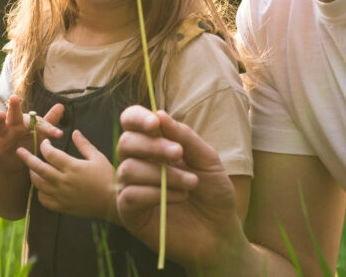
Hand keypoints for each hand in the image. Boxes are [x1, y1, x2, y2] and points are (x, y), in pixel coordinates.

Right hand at [0, 94, 63, 172]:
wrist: (13, 165)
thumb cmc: (27, 145)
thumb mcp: (39, 136)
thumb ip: (48, 122)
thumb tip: (61, 105)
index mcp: (26, 123)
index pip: (37, 122)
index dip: (48, 127)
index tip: (59, 134)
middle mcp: (13, 127)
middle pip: (14, 115)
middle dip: (14, 107)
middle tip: (14, 98)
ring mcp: (2, 137)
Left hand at [17, 129, 117, 221]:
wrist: (113, 204)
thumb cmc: (108, 177)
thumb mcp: (98, 157)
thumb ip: (84, 144)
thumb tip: (74, 132)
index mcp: (73, 167)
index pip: (50, 153)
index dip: (44, 146)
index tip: (45, 143)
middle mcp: (64, 181)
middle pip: (39, 168)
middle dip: (27, 158)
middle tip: (19, 151)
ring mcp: (62, 195)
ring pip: (38, 184)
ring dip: (32, 175)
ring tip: (31, 169)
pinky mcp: (63, 207)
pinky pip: (44, 200)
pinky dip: (40, 193)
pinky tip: (42, 187)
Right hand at [116, 106, 240, 268]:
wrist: (219, 232)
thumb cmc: (212, 193)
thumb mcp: (207, 160)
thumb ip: (184, 137)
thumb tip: (159, 114)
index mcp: (153, 146)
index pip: (130, 122)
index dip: (137, 117)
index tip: (155, 123)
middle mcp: (137, 163)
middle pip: (126, 142)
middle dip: (153, 146)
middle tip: (179, 154)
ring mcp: (130, 188)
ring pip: (128, 169)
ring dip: (163, 174)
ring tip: (190, 184)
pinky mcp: (129, 213)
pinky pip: (129, 195)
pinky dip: (155, 194)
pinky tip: (179, 198)